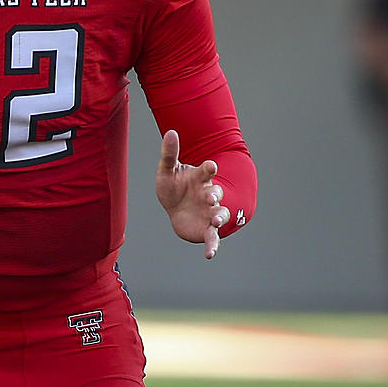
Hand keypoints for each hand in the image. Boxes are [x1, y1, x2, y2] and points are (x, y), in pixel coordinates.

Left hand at [157, 130, 229, 258]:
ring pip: (220, 214)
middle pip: (217, 193)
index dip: (209, 169)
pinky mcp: (206, 229)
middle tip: (210, 197)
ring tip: (216, 221)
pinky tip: (210, 255)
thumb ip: (169, 154)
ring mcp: (209, 213)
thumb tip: (170, 132)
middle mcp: (208, 195)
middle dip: (215, 195)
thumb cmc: (174, 187)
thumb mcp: (167, 171)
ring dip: (220, 217)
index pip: (207, 172)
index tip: (210, 166)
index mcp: (200, 179)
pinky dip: (213, 246)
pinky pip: (213, 238)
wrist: (175, 209)